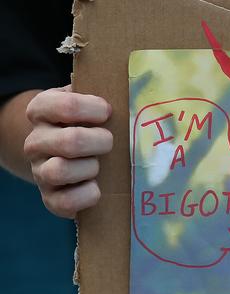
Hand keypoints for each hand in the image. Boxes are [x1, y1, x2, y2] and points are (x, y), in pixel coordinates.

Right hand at [23, 85, 112, 217]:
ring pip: (61, 171)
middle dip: (100, 142)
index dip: (94, 109)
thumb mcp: (87, 102)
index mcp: (42, 110)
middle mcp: (35, 140)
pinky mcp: (50, 198)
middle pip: (70, 142)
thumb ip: (100, 92)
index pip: (67, 105)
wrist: (66, 153)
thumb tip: (129, 91)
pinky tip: (96, 186)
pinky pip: (65, 202)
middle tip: (110, 142)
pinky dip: (87, 195)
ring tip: (99, 165)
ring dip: (91, 168)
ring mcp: (40, 171)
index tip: (107, 112)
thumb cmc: (87, 124)